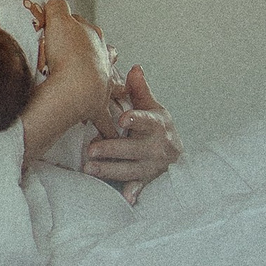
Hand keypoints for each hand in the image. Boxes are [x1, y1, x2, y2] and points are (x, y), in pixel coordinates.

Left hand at [80, 63, 180, 205]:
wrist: (176, 153)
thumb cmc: (159, 127)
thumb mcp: (153, 107)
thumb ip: (140, 90)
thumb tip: (134, 68)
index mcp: (156, 125)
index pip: (145, 120)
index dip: (134, 119)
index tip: (122, 119)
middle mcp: (155, 146)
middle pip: (132, 149)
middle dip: (111, 149)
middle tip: (91, 149)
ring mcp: (151, 165)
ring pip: (129, 169)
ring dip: (109, 170)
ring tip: (89, 168)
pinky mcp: (148, 180)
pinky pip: (139, 187)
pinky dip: (134, 192)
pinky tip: (125, 198)